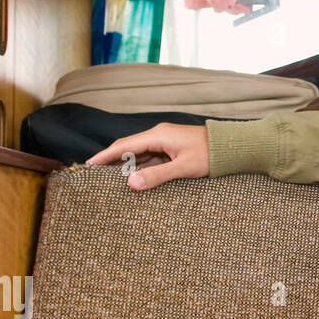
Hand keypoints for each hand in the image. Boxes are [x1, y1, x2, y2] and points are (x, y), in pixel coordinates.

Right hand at [85, 124, 209, 189]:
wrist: (231, 147)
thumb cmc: (210, 155)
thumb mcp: (183, 168)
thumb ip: (157, 176)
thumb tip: (130, 183)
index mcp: (158, 136)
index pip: (123, 146)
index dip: (104, 156)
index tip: (87, 166)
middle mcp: (158, 136)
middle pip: (127, 148)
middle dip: (110, 161)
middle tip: (92, 176)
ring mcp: (164, 142)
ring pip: (138, 154)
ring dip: (124, 165)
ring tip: (107, 180)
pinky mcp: (171, 149)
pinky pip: (149, 157)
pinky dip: (139, 167)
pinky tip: (132, 178)